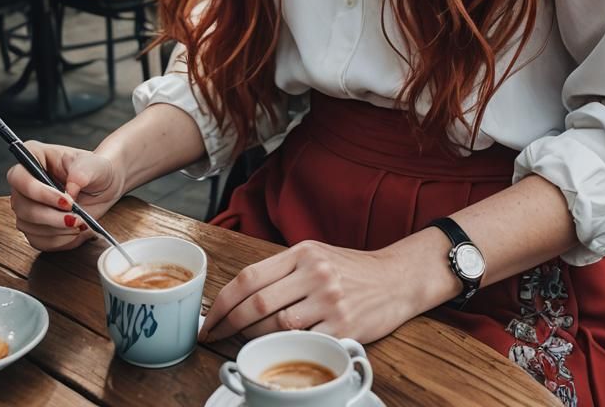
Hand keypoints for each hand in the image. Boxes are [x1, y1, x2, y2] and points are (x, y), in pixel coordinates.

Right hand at [7, 141, 124, 251]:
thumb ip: (82, 173)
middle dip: (51, 217)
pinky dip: (59, 240)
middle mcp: (24, 184)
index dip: (39, 192)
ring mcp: (26, 206)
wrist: (103, 186)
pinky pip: (38, 241)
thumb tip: (70, 189)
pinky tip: (75, 230)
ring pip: (29, 226)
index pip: (19, 177)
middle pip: (22, 207)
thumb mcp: (94, 165)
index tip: (66, 201)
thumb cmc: (95, 169)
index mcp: (33, 157)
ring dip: (57, 230)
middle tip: (76, 217)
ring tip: (80, 222)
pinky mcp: (34, 226)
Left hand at [199, 240, 416, 345]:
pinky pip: (303, 344)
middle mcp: (315, 273)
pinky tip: (279, 352)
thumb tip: (238, 295)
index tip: (209, 320)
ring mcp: (330, 301)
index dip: (222, 302)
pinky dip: (284, 351)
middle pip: (257, 304)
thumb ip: (282, 270)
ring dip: (254, 340)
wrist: (395, 279)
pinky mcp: (343, 328)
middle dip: (229, 325)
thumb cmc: (350, 270)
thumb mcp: (316, 255)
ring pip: (276, 327)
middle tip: (215, 338)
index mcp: (302, 252)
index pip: (250, 276)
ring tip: (249, 343)